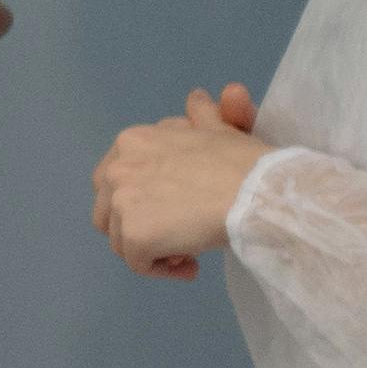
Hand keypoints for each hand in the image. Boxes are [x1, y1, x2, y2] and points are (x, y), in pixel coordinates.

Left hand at [93, 85, 265, 280]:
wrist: (257, 191)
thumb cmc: (244, 163)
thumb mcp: (220, 129)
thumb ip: (202, 116)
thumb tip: (198, 98)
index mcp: (131, 141)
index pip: (115, 181)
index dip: (142, 200)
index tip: (176, 209)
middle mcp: (116, 168)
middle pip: (109, 213)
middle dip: (138, 226)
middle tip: (176, 234)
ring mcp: (122, 202)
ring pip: (122, 241)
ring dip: (153, 249)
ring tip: (188, 249)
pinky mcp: (134, 235)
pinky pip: (139, 264)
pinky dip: (163, 269)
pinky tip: (191, 265)